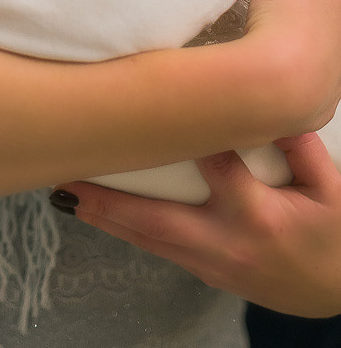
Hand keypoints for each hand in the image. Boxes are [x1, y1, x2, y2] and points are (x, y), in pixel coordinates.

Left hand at [55, 132, 340, 316]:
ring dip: (107, 219)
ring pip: (149, 242)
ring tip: (67, 197)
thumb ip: (300, 146)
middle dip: (108, 200)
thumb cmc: (335, 237)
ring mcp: (214, 266)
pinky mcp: (209, 275)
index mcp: (258, 216)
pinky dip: (129, 232)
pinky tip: (102, 216)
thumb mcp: (331, 189)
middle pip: (156, 220)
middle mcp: (226, 244)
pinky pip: (160, 250)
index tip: (148, 108)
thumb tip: (272, 106)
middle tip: (67, 180)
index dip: (184, 136)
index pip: (213, 167)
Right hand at [245, 0, 340, 132]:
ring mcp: (328, 85)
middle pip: (313, 28)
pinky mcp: (306, 113)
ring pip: (303, 62)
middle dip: (289, 23)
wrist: (273, 81)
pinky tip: (252, 76)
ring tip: (250, 47)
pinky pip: (289, 95)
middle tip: (257, 17)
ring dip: (281, 55)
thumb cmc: (286, 16)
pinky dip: (272, 85)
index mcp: (340, 11)